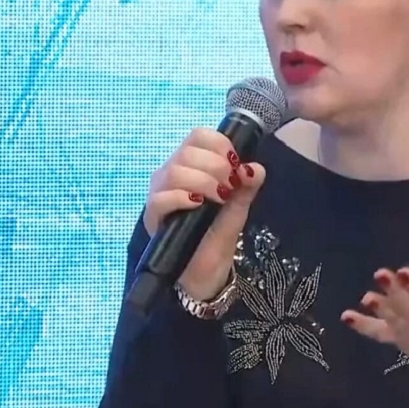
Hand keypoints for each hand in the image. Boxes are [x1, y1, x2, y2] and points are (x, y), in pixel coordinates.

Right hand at [144, 128, 265, 299]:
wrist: (206, 271)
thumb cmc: (217, 232)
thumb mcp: (238, 207)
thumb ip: (247, 186)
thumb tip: (255, 168)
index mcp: (191, 164)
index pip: (199, 136)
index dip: (220, 144)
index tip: (236, 164)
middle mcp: (171, 172)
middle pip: (188, 152)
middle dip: (216, 166)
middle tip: (230, 187)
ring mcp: (159, 193)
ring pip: (175, 171)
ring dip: (203, 181)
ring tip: (219, 198)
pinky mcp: (153, 216)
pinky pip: (161, 198)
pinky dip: (182, 197)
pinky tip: (198, 205)